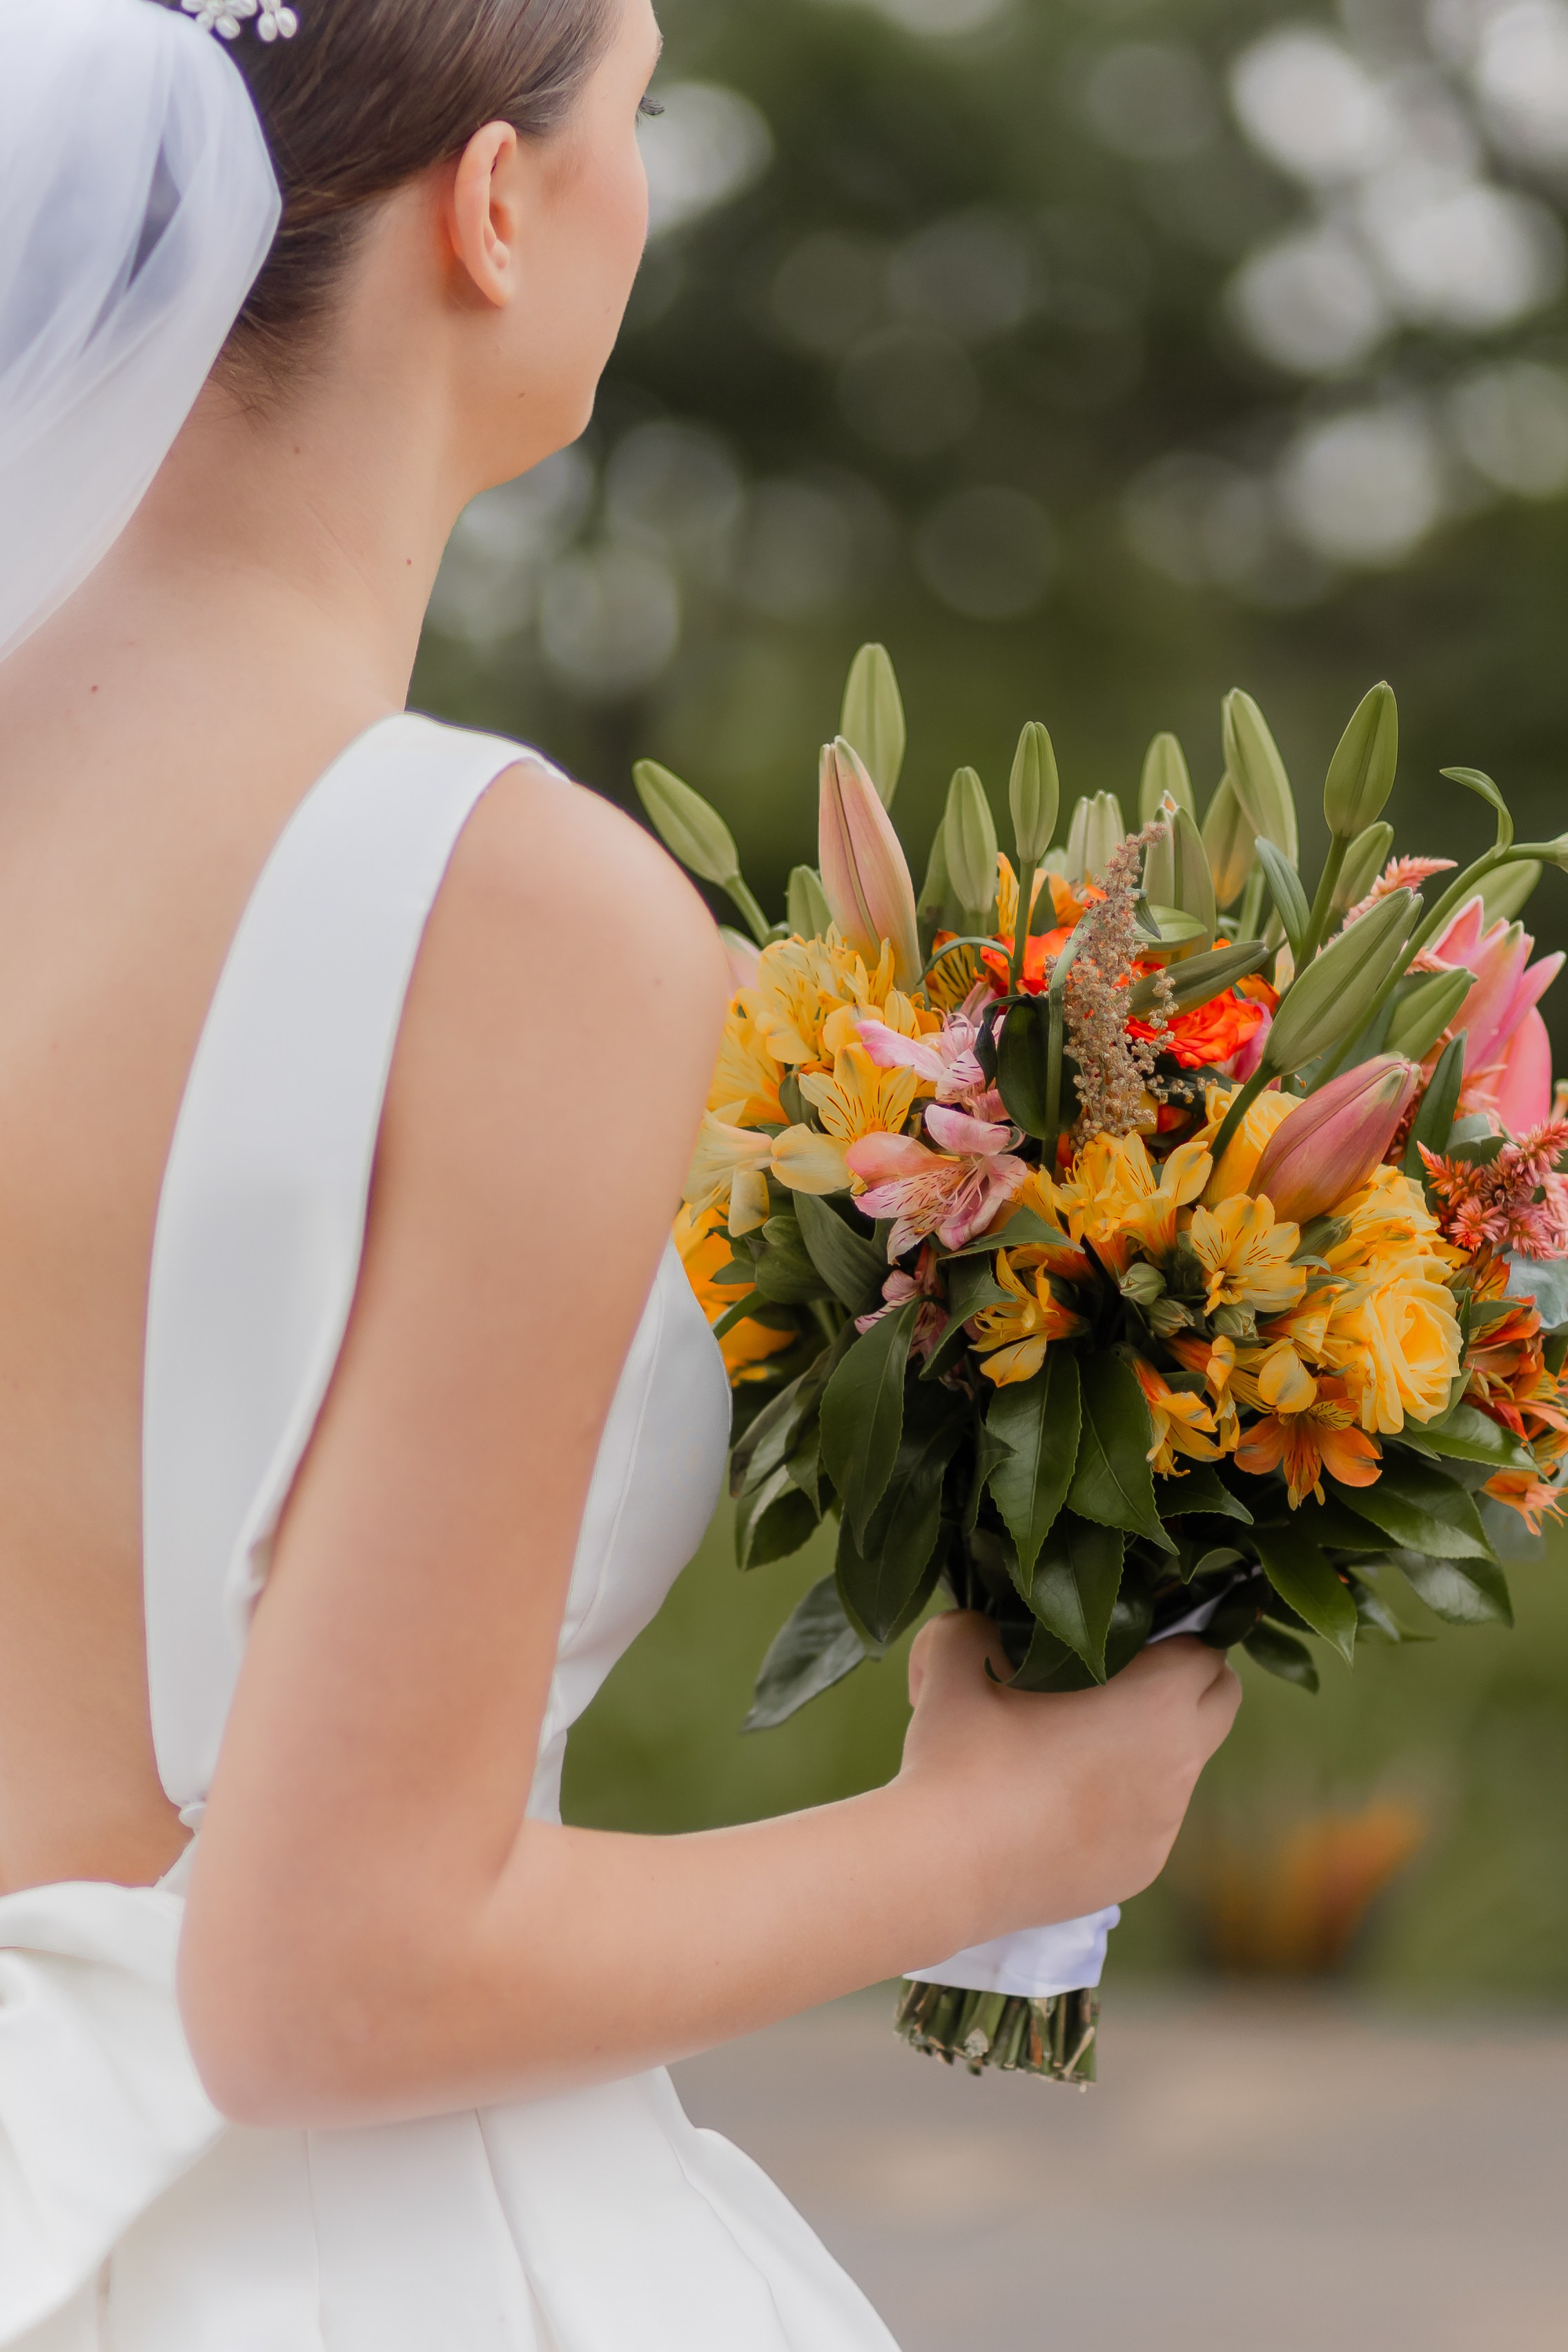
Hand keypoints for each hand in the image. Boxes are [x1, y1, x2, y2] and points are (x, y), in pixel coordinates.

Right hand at [898, 1611, 1240, 1947]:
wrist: (946, 1865)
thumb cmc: (961, 1752)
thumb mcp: (957, 1653)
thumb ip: (977, 1620)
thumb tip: (982, 1622)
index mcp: (1157, 1700)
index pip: (1208, 1648)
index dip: (1178, 1630)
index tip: (1136, 1630)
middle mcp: (1179, 1763)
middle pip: (1220, 1703)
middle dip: (1186, 1682)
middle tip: (1125, 1675)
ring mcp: (1164, 1825)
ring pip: (1181, 1766)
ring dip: (1148, 1746)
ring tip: (1074, 1745)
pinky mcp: (1139, 1870)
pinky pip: (1148, 1820)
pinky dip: (1121, 1803)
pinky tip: (1058, 1804)